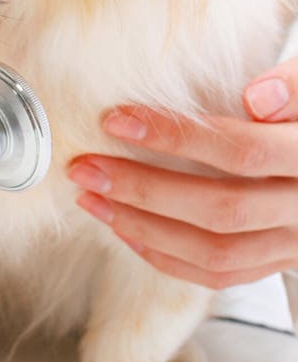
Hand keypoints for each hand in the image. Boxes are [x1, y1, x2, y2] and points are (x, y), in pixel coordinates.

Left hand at [68, 60, 297, 288]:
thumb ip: (294, 85)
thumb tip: (257, 97)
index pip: (241, 151)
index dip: (177, 136)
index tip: (117, 120)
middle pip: (220, 209)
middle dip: (143, 189)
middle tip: (85, 166)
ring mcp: (293, 243)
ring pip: (216, 253)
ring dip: (144, 227)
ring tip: (92, 198)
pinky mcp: (278, 261)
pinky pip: (222, 276)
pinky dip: (168, 258)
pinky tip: (126, 230)